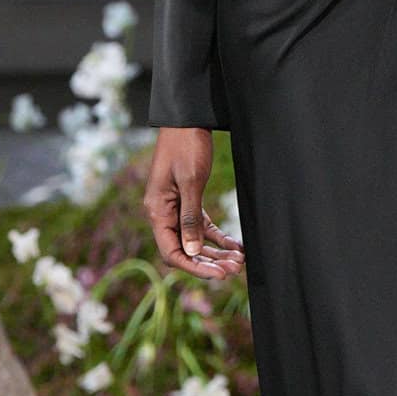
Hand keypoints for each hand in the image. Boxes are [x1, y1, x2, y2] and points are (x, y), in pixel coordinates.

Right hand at [144, 128, 246, 279]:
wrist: (187, 120)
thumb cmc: (186, 146)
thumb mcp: (191, 182)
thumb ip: (190, 218)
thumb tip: (190, 251)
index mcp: (157, 211)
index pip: (172, 252)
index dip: (194, 267)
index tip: (218, 275)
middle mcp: (163, 213)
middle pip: (185, 249)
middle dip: (210, 262)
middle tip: (236, 269)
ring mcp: (175, 208)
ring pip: (195, 240)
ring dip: (216, 252)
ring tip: (239, 260)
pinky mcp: (189, 200)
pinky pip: (202, 227)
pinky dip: (218, 237)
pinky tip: (236, 246)